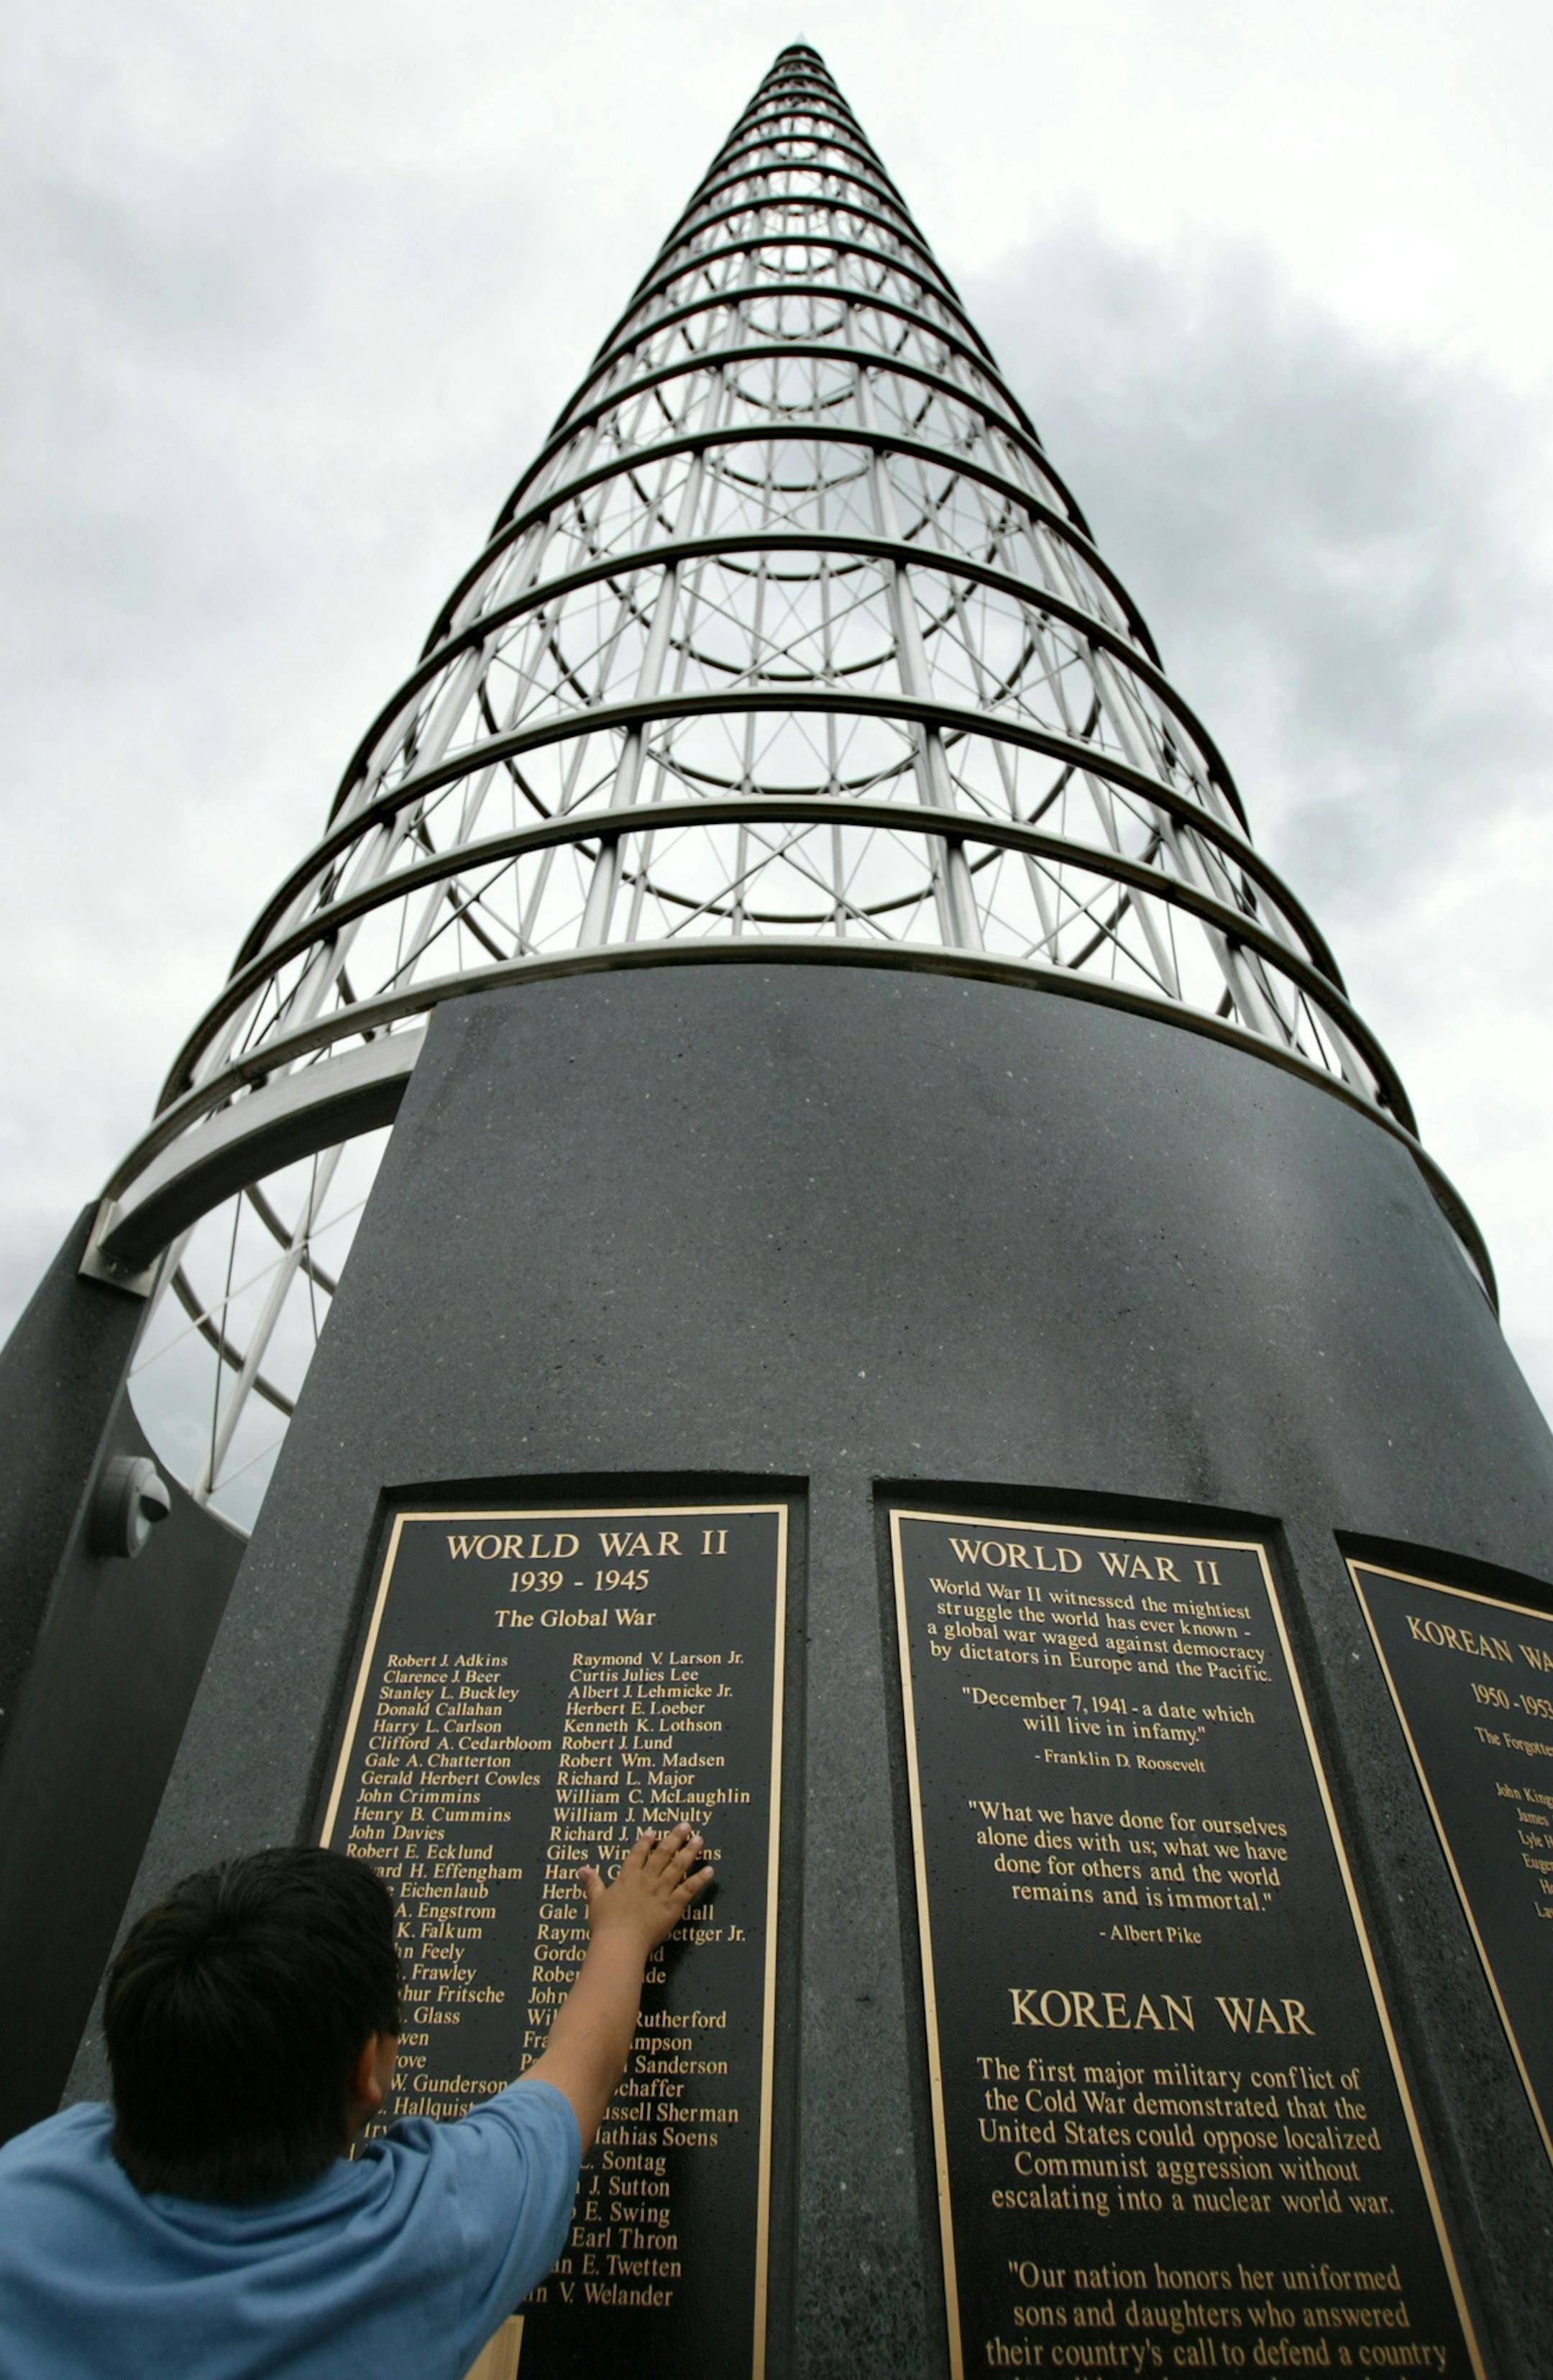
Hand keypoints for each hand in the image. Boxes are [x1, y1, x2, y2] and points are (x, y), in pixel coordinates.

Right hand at [579, 1824, 712, 1957]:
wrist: (620, 1942)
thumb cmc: (605, 1924)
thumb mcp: (595, 1901)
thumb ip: (591, 1884)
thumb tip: (581, 1869)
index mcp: (628, 1877)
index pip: (638, 1854)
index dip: (646, 1841)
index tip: (654, 1830)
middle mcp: (647, 1879)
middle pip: (663, 1854)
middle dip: (675, 1838)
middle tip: (686, 1825)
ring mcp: (661, 1891)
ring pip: (678, 1866)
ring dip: (690, 1852)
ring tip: (700, 1839)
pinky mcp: (673, 1905)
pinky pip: (689, 1889)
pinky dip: (700, 1879)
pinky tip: (710, 1870)